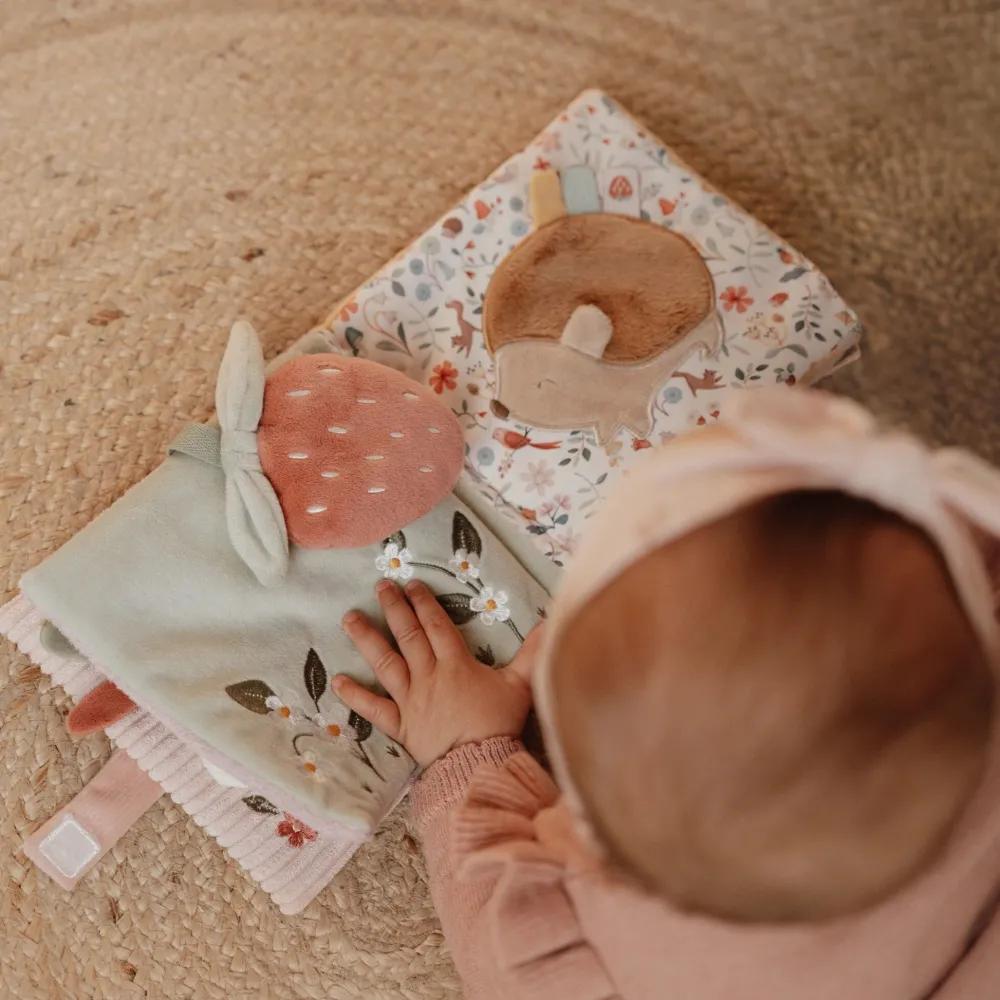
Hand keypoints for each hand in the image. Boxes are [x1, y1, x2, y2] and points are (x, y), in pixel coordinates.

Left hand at [335, 579, 545, 766]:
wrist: (479, 765)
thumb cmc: (499, 724)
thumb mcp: (521, 685)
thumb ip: (533, 652)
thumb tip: (551, 623)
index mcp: (455, 664)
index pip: (436, 625)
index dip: (424, 602)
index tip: (412, 584)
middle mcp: (428, 676)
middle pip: (407, 636)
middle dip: (394, 608)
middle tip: (380, 587)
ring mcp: (410, 700)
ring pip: (385, 663)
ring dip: (366, 639)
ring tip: (349, 618)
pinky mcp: (400, 726)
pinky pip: (374, 709)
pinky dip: (355, 695)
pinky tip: (337, 680)